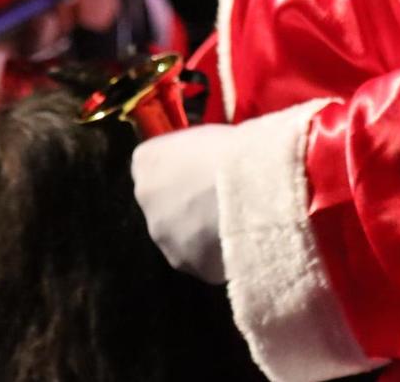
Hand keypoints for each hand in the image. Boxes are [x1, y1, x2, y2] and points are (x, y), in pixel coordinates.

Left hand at [131, 123, 240, 283]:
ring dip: (198, 232)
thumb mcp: (203, 136)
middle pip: (162, 203)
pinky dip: (214, 253)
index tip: (198, 173)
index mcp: (147, 160)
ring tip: (231, 222)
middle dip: (185, 204)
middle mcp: (145, 198)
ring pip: (178, 234)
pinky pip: (199, 258)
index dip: (177, 171)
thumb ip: (189, 154)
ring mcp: (163, 235)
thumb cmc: (231, 152)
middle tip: (216, 199)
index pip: (152, 166)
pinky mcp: (185, 264)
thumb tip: (200, 163)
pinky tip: (236, 240)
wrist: (254, 190)